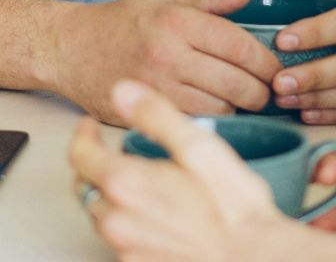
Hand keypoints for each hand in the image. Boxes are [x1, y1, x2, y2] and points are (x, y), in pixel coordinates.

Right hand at [50, 0, 281, 122]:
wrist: (68, 49)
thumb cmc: (118, 22)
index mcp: (177, 23)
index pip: (240, 46)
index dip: (267, 62)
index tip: (277, 69)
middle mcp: (168, 56)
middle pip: (237, 84)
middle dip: (261, 91)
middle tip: (268, 91)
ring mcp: (157, 89)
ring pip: (221, 109)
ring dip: (238, 108)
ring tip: (244, 101)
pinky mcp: (146, 113)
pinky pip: (195, 123)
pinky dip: (213, 120)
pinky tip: (217, 111)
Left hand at [69, 79, 309, 261]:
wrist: (255, 258)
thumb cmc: (234, 209)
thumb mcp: (200, 148)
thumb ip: (156, 115)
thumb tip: (124, 91)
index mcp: (126, 185)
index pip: (79, 154)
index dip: (84, 134)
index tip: (91, 126)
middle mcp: (117, 221)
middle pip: (86, 186)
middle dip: (94, 164)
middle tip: (113, 152)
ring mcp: (126, 248)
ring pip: (102, 214)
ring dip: (111, 195)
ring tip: (139, 182)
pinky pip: (120, 239)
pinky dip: (128, 221)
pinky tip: (155, 214)